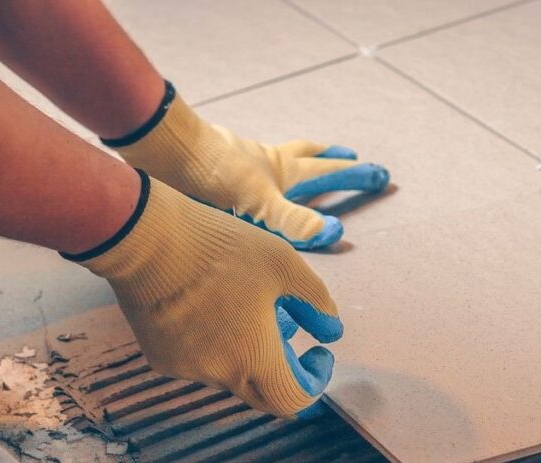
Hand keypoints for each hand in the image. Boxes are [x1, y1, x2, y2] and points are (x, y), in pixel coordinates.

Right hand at [72, 173, 342, 417]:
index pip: (294, 399)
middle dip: (283, 371)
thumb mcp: (284, 264)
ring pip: (230, 375)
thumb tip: (331, 331)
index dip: (315, 381)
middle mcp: (219, 375)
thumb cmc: (221, 247)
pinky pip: (199, 362)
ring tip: (245, 305)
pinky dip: (215, 345)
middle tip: (286, 329)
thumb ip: (316, 302)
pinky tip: (210, 306)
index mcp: (254, 358)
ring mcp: (186, 369)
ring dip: (247, 353)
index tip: (318, 352)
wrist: (145, 238)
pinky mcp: (160, 357)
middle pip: (263, 395)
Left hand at [104, 85, 389, 249]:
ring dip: (293, 165)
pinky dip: (254, 179)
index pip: (327, 171)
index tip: (380, 176)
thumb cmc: (209, 177)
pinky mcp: (212, 173)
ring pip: (274, 163)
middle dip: (331, 160)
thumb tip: (334, 231)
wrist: (160, 153)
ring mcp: (238, 165)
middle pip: (307, 157)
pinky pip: (244, 176)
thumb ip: (294, 221)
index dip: (354, 176)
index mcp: (281, 172)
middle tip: (350, 157)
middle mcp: (263, 164)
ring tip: (300, 169)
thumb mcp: (259, 204)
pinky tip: (243, 194)